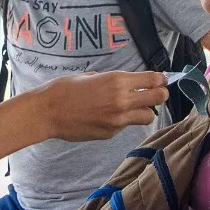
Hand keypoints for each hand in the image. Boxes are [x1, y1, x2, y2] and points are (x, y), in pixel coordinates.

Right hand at [39, 71, 168, 142]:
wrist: (47, 112)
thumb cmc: (64, 89)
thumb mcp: (91, 75)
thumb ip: (113, 80)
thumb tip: (127, 82)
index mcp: (117, 81)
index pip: (154, 80)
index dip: (161, 79)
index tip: (162, 79)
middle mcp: (122, 100)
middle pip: (158, 98)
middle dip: (160, 95)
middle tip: (156, 93)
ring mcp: (118, 120)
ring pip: (148, 116)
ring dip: (145, 110)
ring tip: (134, 106)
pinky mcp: (110, 133)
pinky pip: (126, 126)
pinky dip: (124, 121)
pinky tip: (108, 116)